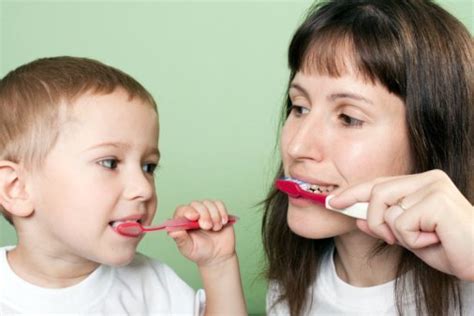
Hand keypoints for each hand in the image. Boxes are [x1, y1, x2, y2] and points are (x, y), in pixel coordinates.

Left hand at [168, 200, 235, 266]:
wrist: (218, 255)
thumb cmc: (200, 252)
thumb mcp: (188, 248)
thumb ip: (180, 239)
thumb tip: (172, 231)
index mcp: (183, 222)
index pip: (182, 210)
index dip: (188, 211)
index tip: (194, 217)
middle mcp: (194, 214)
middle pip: (196, 204)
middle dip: (204, 214)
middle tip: (207, 227)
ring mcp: (206, 211)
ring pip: (208, 203)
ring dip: (214, 215)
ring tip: (215, 228)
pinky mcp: (218, 211)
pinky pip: (219, 204)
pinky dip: (222, 212)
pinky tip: (223, 222)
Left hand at [330, 170, 473, 280]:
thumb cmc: (449, 248)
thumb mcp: (408, 238)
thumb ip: (384, 226)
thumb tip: (356, 217)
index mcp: (421, 183)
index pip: (378, 183)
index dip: (353, 192)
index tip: (332, 201)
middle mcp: (427, 178)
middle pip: (376, 192)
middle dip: (373, 219)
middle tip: (387, 237)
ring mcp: (433, 186)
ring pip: (385, 208)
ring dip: (395, 232)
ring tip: (420, 239)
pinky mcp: (437, 200)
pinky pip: (401, 222)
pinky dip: (411, 239)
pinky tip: (434, 239)